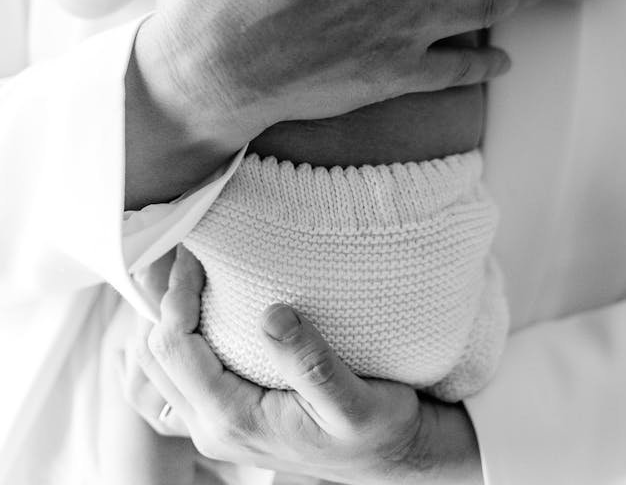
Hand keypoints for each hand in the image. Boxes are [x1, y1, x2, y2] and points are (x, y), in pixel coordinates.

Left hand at [128, 247, 483, 483]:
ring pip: (156, 366)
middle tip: (185, 250)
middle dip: (159, 299)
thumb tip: (272, 314)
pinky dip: (174, 336)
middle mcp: (213, 426)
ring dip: (163, 316)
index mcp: (233, 419)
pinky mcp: (225, 414)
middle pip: (153, 354)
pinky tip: (194, 307)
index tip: (195, 256)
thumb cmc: (377, 430)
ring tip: (186, 268)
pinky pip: (175, 376)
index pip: (174, 348)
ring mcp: (215, 423)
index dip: (174, 296)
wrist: (391, 457)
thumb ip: (312, 362)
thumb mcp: (355, 401)